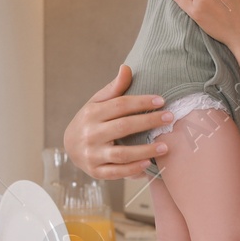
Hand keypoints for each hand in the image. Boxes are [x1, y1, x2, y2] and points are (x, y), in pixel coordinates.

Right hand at [63, 65, 172, 179]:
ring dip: (145, 150)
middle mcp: (91, 134)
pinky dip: (133, 169)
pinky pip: (116, 172)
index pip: (120, 105)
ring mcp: (92, 154)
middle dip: (148, 122)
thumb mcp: (97, 102)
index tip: (161, 101)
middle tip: (170, 118)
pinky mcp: (96, 171)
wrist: (70, 146)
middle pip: (123, 127)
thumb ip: (114, 88)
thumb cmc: (90, 120)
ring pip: (121, 154)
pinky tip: (148, 164)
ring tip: (165, 147)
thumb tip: (126, 68)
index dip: (141, 102)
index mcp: (92, 114)